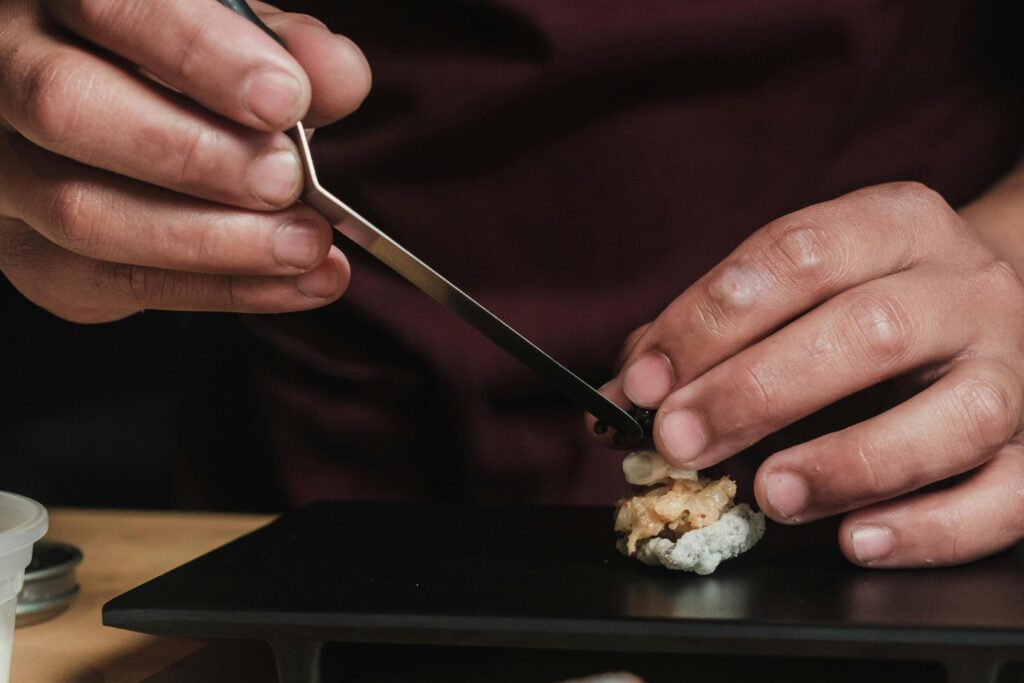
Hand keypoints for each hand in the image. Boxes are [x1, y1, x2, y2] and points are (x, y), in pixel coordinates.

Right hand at [0, 0, 370, 321]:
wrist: (136, 131)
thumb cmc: (190, 76)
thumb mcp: (240, 42)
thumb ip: (289, 50)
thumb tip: (335, 78)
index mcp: (63, 2)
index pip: (111, 8)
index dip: (199, 56)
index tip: (285, 99)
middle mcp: (11, 77)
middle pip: (67, 107)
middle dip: (195, 154)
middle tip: (287, 181)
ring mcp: (8, 173)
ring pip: (83, 214)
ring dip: (214, 242)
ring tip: (306, 245)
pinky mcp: (31, 253)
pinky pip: (114, 285)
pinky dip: (220, 291)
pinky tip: (294, 284)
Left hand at [597, 182, 1023, 567]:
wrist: (993, 301)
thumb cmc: (861, 301)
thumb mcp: (793, 287)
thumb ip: (708, 335)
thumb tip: (625, 398)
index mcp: (895, 224)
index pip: (798, 254)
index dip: (711, 320)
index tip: (647, 380)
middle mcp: (966, 288)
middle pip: (867, 331)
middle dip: (757, 391)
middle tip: (680, 442)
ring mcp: (1014, 367)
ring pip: (956, 415)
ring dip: (849, 461)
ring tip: (770, 493)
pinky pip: (1007, 496)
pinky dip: (931, 528)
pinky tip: (858, 539)